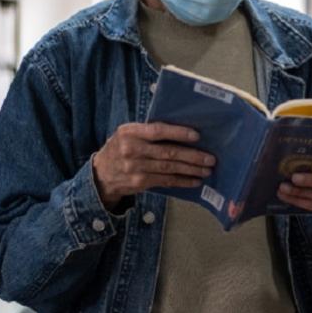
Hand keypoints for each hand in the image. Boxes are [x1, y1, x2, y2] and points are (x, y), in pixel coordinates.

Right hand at [92, 122, 214, 209]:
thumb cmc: (121, 147)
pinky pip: (165, 181)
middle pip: (167, 153)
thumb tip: (183, 129)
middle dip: (192, 156)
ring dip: (191, 170)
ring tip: (207, 170)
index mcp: (130, 132)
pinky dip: (182, 181)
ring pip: (169, 169)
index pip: (157, 131)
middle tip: (210, 158)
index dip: (178, 133)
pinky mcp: (139, 182)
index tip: (197, 136)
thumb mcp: (128, 134)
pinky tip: (195, 181)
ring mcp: (135, 168)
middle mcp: (131, 149)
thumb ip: (148, 131)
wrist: (101, 173)